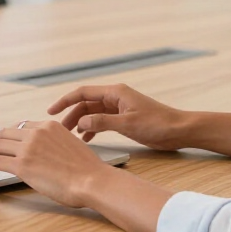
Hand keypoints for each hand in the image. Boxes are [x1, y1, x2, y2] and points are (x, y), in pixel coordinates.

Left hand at [0, 120, 113, 207]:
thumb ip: (53, 145)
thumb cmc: (87, 170)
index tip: (3, 144)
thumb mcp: (70, 146)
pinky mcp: (23, 164)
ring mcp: (28, 147)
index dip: (9, 136)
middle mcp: (37, 133)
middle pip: (5, 133)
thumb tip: (43, 155)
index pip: (21, 127)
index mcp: (49, 126)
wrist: (92, 180)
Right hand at [47, 84, 188, 148]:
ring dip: (81, 122)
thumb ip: (102, 122)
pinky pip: (102, 120)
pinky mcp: (124, 118)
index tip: (51, 111)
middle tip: (59, 130)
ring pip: (92, 112)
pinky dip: (92, 128)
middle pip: (86, 103)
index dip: (65, 101)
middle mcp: (115, 97)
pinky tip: (86, 139)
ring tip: (70, 136)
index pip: (83, 93)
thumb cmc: (158, 124)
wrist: (179, 130)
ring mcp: (119, 107)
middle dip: (71, 114)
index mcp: (115, 92)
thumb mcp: (128, 124)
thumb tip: (81, 123)